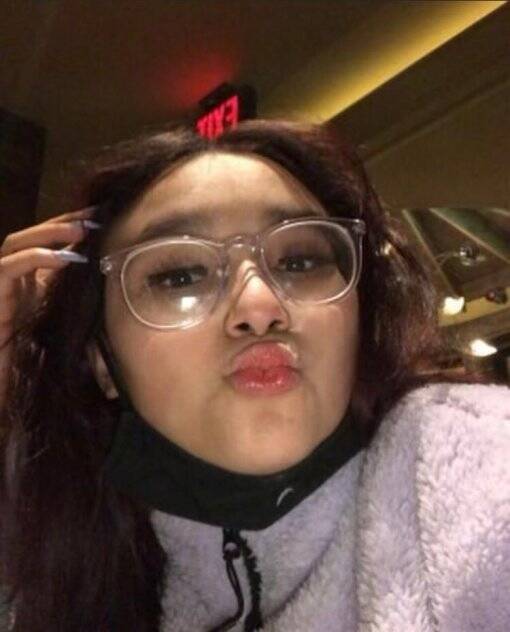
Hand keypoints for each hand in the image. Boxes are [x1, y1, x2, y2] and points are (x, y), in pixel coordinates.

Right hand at [0, 207, 98, 412]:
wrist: (6, 381)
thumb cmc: (37, 356)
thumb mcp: (67, 319)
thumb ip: (79, 298)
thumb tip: (112, 280)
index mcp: (28, 280)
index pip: (47, 242)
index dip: (72, 226)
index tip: (103, 218)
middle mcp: (11, 277)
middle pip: (31, 235)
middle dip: (63, 221)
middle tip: (95, 217)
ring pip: (16, 243)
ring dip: (49, 233)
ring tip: (82, 230)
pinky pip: (8, 267)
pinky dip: (36, 257)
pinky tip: (65, 258)